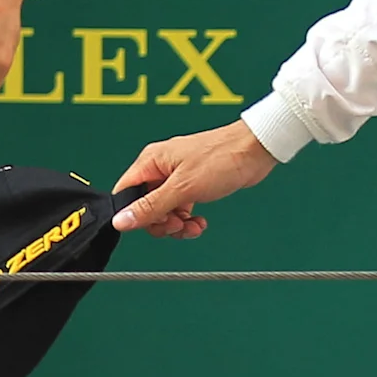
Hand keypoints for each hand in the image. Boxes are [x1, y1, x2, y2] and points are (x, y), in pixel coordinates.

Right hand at [112, 124, 278, 237]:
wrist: (256, 150)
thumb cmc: (222, 157)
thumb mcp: (183, 188)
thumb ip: (151, 207)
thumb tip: (121, 221)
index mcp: (151, 161)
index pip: (126, 194)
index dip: (134, 214)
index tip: (152, 225)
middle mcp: (161, 168)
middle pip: (145, 206)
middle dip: (160, 222)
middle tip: (177, 226)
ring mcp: (177, 176)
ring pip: (164, 210)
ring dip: (176, 224)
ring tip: (192, 226)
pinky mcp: (193, 184)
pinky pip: (181, 208)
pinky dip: (188, 219)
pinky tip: (199, 222)